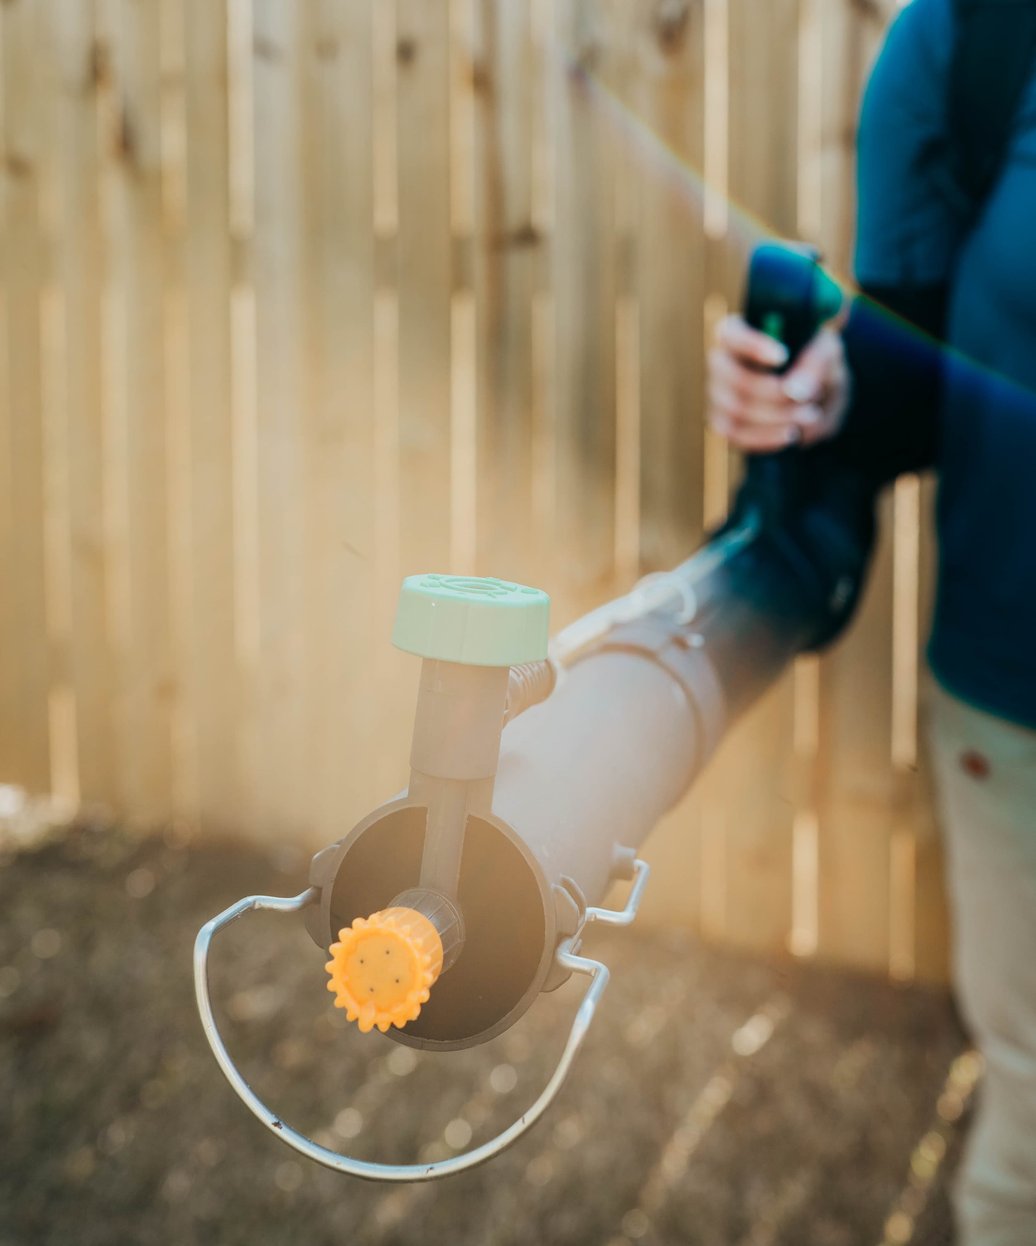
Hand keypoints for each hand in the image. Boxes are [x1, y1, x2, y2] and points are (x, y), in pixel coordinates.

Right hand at [707, 315, 850, 451]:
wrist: (817, 397)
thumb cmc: (818, 364)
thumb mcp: (828, 354)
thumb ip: (816, 365)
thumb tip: (795, 392)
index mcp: (742, 332)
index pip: (732, 335)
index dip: (753, 346)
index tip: (782, 357)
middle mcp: (721, 362)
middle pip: (735, 380)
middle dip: (775, 394)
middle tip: (809, 400)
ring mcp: (718, 394)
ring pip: (737, 411)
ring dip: (777, 418)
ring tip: (810, 416)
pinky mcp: (723, 423)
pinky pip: (735, 434)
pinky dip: (766, 437)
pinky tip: (792, 434)